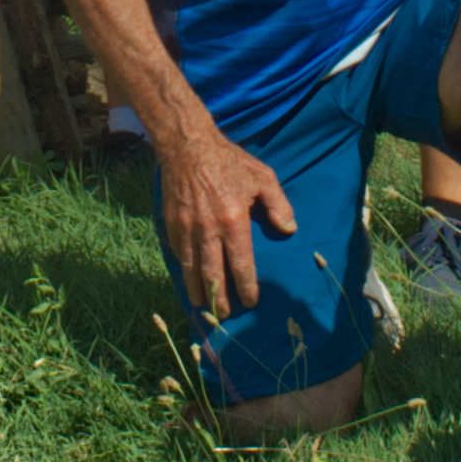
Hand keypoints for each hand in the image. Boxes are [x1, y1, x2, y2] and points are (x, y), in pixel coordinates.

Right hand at [156, 121, 293, 319]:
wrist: (188, 147)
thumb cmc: (230, 162)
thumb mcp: (262, 177)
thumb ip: (278, 205)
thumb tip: (289, 230)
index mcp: (234, 221)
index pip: (240, 265)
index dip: (246, 287)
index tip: (250, 301)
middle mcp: (208, 230)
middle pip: (213, 274)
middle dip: (219, 298)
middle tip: (224, 315)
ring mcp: (187, 228)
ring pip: (191, 269)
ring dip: (197, 290)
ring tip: (203, 306)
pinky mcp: (171, 224)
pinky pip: (179, 254)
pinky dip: (184, 269)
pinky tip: (189, 278)